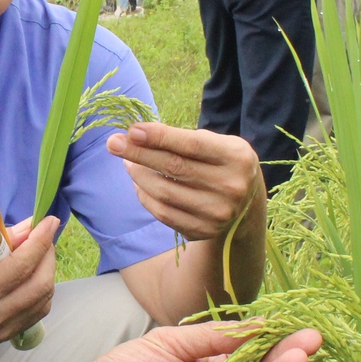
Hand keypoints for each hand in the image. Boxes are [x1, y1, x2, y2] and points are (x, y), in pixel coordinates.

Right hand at [0, 217, 57, 359]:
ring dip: (46, 271)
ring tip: (35, 251)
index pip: (20, 267)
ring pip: (43, 299)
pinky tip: (29, 272)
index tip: (49, 220)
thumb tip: (26, 227)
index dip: (40, 240)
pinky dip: (40, 288)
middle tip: (42, 234)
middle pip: (40, 285)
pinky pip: (36, 311)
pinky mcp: (3, 336)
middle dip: (47, 254)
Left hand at [105, 122, 262, 242]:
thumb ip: (183, 140)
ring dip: (138, 176)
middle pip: (174, 168)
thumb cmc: (222, 163)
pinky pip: (163, 213)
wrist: (246, 204)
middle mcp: (231, 187)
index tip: (132, 130)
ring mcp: (218, 213)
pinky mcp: (204, 231)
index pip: (192, 145)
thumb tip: (135, 136)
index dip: (160, 137)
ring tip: (127, 162)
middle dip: (139, 154)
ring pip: (164, 193)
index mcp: (236, 157)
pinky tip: (139, 183)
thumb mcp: (215, 144)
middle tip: (113, 143)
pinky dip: (145, 196)